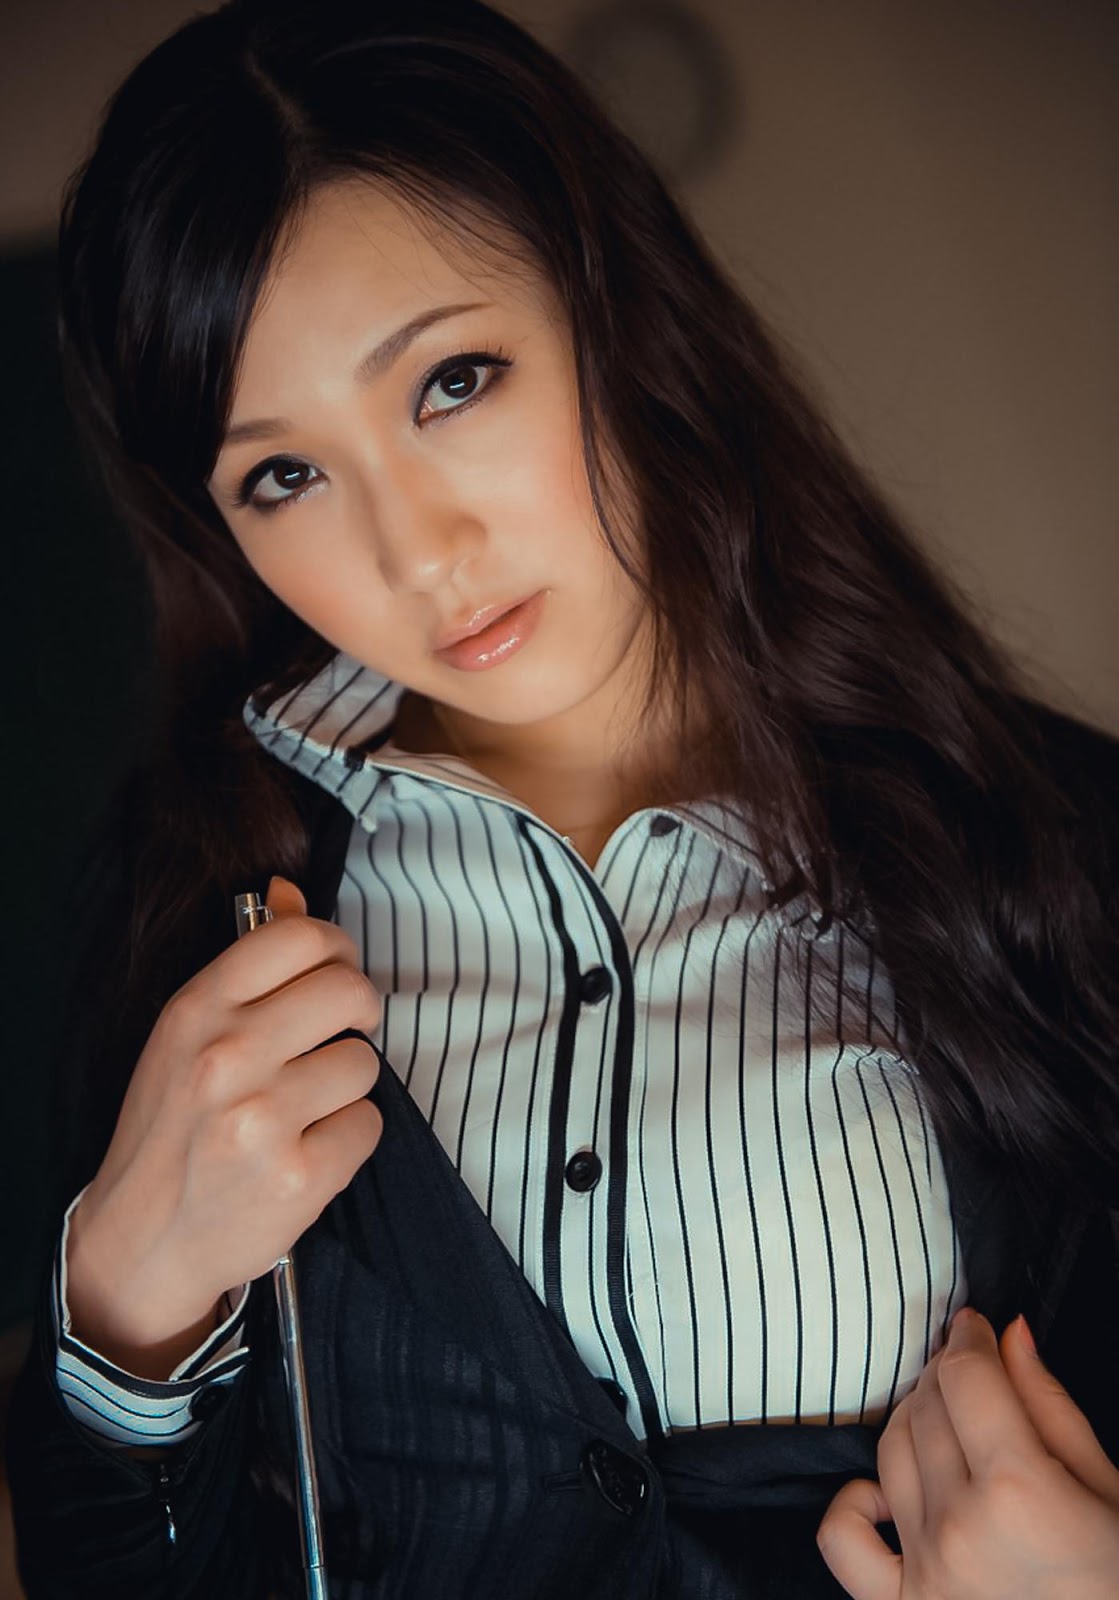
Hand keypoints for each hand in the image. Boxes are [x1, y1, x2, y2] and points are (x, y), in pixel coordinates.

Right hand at [67, 876, 382, 1376]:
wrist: (144, 1240)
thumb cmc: (174, 1127)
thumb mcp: (189, 1034)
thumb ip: (246, 965)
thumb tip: (291, 892)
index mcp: (198, 1010)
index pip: (300, 937)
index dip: (335, 950)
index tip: (332, 975)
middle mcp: (227, 1057)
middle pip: (350, 991)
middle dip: (356, 1014)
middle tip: (333, 1040)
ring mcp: (262, 1120)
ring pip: (365, 1062)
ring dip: (347, 1086)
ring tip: (303, 1110)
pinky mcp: (298, 1177)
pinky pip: (369, 1124)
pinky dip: (349, 1139)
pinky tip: (307, 1152)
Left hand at [816, 1307, 1118, 1598]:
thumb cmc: (1117, 1578)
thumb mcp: (1108, 1490)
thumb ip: (1051, 1406)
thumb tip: (1010, 1334)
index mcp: (1021, 1493)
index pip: (966, 1377)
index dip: (969, 1338)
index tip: (975, 1327)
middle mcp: (961, 1528)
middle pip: (926, 1407)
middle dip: (947, 1373)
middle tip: (972, 1372)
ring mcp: (925, 1569)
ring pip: (888, 1451)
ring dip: (913, 1419)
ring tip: (947, 1421)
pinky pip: (842, 1536)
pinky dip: (856, 1500)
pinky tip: (890, 1492)